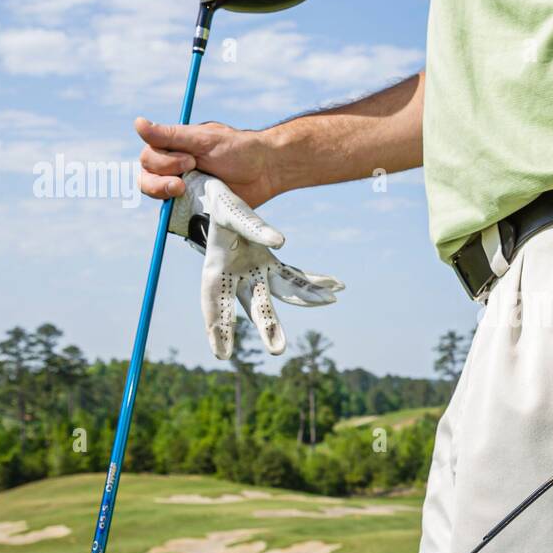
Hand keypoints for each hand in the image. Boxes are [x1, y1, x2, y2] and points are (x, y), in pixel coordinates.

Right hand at [136, 117, 278, 206]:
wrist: (267, 171)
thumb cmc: (238, 149)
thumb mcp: (203, 139)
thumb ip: (171, 135)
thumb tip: (137, 123)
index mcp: (173, 149)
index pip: (147, 159)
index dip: (162, 163)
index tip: (190, 160)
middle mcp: (174, 169)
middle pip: (146, 179)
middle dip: (161, 181)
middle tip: (188, 177)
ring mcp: (184, 190)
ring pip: (158, 198)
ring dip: (167, 194)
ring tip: (187, 190)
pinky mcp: (195, 208)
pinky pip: (178, 215)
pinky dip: (181, 213)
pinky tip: (198, 207)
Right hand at [180, 172, 343, 358]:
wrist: (222, 198)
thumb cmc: (220, 205)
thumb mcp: (229, 212)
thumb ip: (252, 226)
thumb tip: (280, 243)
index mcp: (216, 268)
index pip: (214, 301)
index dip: (218, 327)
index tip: (222, 354)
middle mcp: (238, 276)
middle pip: (254, 304)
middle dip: (268, 326)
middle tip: (278, 350)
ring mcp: (257, 272)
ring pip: (283, 291)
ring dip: (306, 297)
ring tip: (330, 300)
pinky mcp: (272, 265)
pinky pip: (296, 276)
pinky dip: (315, 280)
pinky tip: (337, 285)